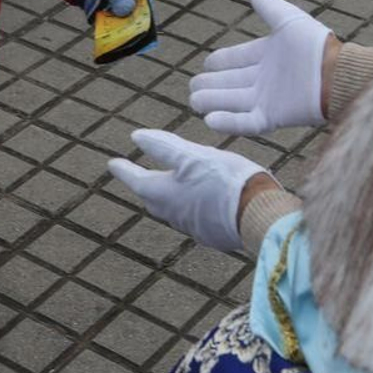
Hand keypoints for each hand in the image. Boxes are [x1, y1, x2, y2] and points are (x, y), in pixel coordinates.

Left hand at [107, 129, 269, 252]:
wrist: (259, 214)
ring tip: (170, 188)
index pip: (136, 180)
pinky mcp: (213, 235)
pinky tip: (202, 203)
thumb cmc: (225, 180)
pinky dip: (191, 208)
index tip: (113, 164)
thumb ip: (164, 147)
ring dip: (168, 198)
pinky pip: (195, 220)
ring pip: (173, 211)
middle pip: (152, 200)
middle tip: (139, 177)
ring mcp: (194, 228)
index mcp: (165, 194)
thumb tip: (136, 137)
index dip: (124, 170)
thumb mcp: (193, 156)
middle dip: (145, 187)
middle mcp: (174, 215)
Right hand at [189, 0, 331, 134]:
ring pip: (231, 102)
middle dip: (209, 85)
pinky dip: (228, 122)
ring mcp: (266, 100)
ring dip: (212, 102)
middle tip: (192, 87)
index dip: (219, 62)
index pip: (234, 59)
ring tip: (194, 101)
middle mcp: (263, 79)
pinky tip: (210, 120)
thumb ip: (268, 5)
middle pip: (228, 83)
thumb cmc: (316, 45)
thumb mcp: (287, 19)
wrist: (337, 74)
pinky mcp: (272, 117)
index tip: (206, 63)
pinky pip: (245, 122)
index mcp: (265, 56)